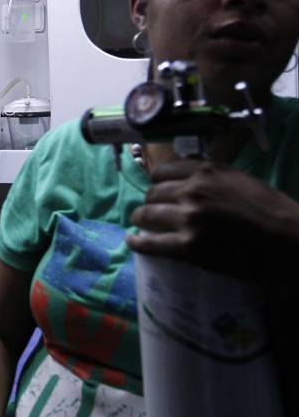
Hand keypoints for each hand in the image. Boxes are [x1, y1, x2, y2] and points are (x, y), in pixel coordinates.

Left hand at [126, 159, 297, 277]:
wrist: (288, 241)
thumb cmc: (271, 211)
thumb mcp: (239, 180)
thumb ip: (211, 178)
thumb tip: (188, 181)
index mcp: (206, 171)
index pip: (163, 171)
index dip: (157, 182)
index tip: (158, 190)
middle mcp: (193, 190)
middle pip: (153, 193)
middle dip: (151, 202)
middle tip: (152, 211)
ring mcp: (188, 218)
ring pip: (146, 214)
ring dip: (141, 219)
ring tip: (140, 223)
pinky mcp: (188, 246)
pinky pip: (150, 242)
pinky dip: (138, 242)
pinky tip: (132, 240)